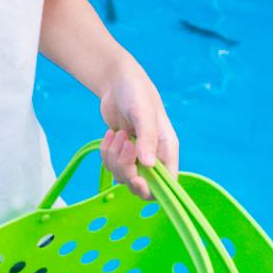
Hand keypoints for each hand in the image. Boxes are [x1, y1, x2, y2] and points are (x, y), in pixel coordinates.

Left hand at [99, 60, 177, 200]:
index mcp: (167, 150)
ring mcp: (136, 157)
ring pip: (122, 176)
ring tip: (117, 133)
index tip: (135, 179)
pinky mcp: (120, 153)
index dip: (151, 189)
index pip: (167, 185)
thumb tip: (148, 164)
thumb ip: (147, 137)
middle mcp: (154, 157)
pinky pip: (110, 165)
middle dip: (126, 169)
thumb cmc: (137, 94)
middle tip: (122, 145)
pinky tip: (109, 134)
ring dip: (113, 157)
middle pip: (140, 185)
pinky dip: (105, 152)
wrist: (118, 83)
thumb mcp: (143, 112)